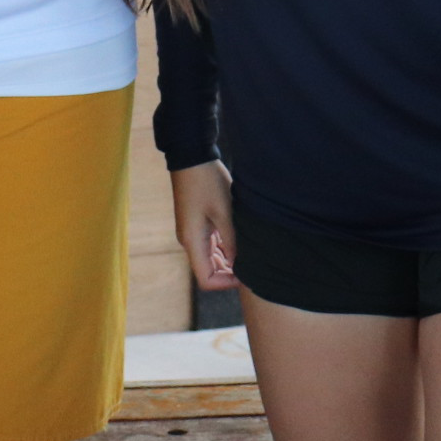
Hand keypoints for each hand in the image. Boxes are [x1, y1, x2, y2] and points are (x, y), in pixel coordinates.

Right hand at [168, 162, 240, 291]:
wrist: (191, 157)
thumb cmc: (208, 182)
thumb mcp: (225, 212)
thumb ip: (232, 241)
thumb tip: (241, 265)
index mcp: (192, 241)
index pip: (206, 279)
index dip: (226, 283)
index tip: (246, 274)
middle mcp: (189, 241)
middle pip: (208, 271)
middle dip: (229, 273)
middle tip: (252, 264)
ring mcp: (191, 233)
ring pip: (210, 259)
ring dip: (228, 260)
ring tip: (248, 251)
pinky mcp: (195, 224)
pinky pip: (209, 245)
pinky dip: (223, 249)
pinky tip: (239, 240)